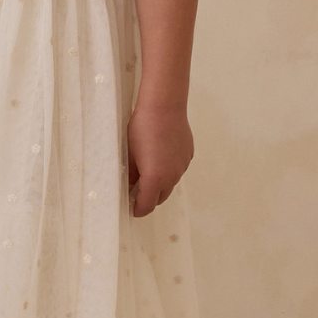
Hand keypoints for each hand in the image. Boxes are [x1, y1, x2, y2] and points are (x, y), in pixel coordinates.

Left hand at [127, 103, 192, 217]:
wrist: (164, 107)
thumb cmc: (142, 128)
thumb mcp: (129, 153)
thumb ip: (130, 174)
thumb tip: (130, 185)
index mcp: (155, 179)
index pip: (147, 205)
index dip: (138, 210)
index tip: (133, 209)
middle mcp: (172, 177)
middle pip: (160, 197)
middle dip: (149, 198)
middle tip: (137, 192)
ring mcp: (182, 166)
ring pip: (170, 183)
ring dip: (160, 184)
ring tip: (147, 172)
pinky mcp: (188, 156)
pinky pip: (178, 169)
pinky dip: (169, 170)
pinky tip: (159, 157)